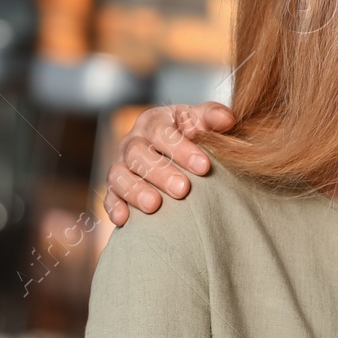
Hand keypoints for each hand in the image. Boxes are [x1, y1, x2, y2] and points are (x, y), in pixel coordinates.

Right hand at [104, 102, 235, 225]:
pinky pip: (109, 197)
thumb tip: (228, 119)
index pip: (163, 132)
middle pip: (138, 153)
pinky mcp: (115, 188)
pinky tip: (124, 220)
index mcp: (154, 122)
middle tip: (183, 189)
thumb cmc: (191, 136)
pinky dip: (114, 207)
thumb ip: (213, 117)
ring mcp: (121, 165)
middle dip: (160, 172)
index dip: (182, 149)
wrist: (173, 153)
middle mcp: (133, 141)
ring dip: (135, 190)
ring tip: (154, 205)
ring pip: (119, 175)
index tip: (204, 167)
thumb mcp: (201, 122)